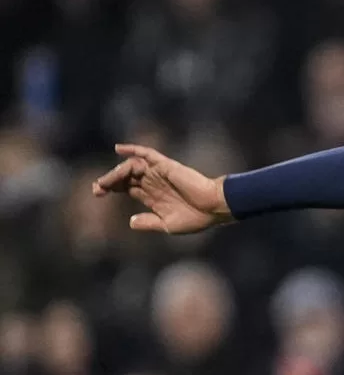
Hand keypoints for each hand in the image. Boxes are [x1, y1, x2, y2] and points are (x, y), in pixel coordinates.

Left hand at [92, 144, 231, 233]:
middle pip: (125, 177)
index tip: (97, 194)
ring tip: (105, 183)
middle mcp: (153, 182)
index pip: (126, 187)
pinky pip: (147, 153)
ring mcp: (159, 173)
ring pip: (131, 167)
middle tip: (97, 189)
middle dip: (108, 181)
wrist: (214, 208)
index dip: (110, 188)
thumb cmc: (197, 218)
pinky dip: (134, 149)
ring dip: (116, 173)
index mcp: (153, 196)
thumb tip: (130, 221)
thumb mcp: (168, 225)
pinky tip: (119, 149)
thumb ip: (149, 223)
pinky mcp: (166, 166)